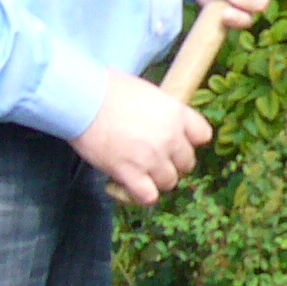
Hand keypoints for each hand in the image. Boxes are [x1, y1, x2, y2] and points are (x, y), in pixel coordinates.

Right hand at [70, 69, 210, 205]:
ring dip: (156, 180)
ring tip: (141, 172)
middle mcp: (170, 137)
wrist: (83, 99)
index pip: (203, 135)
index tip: (177, 142)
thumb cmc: (109, 89)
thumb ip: (161, 112)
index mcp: (176, 113)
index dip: (189, 141)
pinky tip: (131, 186)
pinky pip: (148, 197)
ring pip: (169, 182)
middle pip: (186, 163)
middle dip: (172, 163)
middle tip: (154, 158)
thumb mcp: (147, 92)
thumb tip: (160, 124)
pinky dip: (141, 195)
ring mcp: (151, 157)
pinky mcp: (129, 173)